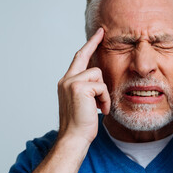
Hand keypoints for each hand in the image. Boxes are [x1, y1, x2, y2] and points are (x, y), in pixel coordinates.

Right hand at [57, 28, 110, 142]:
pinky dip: (105, 99)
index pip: (79, 58)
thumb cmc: (81, 123)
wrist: (74, 138)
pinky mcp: (79, 87)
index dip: (89, 45)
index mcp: (67, 82)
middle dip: (95, 50)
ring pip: (98, 74)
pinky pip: (101, 86)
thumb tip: (99, 78)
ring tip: (100, 107)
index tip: (98, 34)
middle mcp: (66, 79)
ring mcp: (71, 82)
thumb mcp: (84, 101)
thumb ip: (88, 87)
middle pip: (87, 59)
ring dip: (103, 93)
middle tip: (102, 40)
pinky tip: (100, 110)